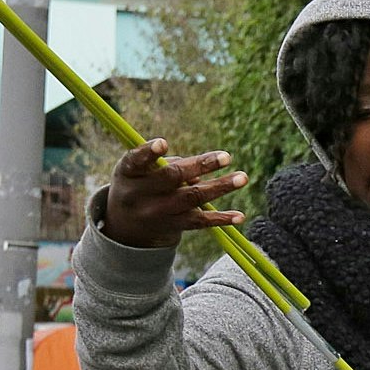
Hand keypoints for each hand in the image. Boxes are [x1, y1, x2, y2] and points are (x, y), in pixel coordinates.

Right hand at [102, 140, 248, 248]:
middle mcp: (141, 194)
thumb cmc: (138, 182)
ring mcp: (158, 212)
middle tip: (226, 156)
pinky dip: (221, 219)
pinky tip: (239, 216)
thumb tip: (199, 176)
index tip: (163, 143)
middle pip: (172, 177)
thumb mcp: (139, 170)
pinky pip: (199, 222)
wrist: (128, 223)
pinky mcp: (174, 226)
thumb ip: (166, 164)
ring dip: (219, 187)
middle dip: (201, 165)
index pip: (136, 160)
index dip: (149, 152)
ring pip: (191, 198)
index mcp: (128, 172)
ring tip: (242, 178)